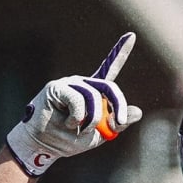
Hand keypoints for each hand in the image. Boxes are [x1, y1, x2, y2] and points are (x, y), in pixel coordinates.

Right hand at [6, 32, 143, 175]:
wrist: (44, 147)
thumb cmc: (69, 140)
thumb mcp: (100, 134)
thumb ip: (117, 123)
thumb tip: (138, 112)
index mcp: (92, 92)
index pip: (109, 69)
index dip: (120, 53)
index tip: (132, 35)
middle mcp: (82, 84)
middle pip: (108, 86)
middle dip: (118, 105)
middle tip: (118, 124)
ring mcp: (69, 84)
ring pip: (94, 97)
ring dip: (91, 120)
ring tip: (79, 129)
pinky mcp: (56, 88)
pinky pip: (78, 100)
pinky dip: (78, 117)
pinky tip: (68, 123)